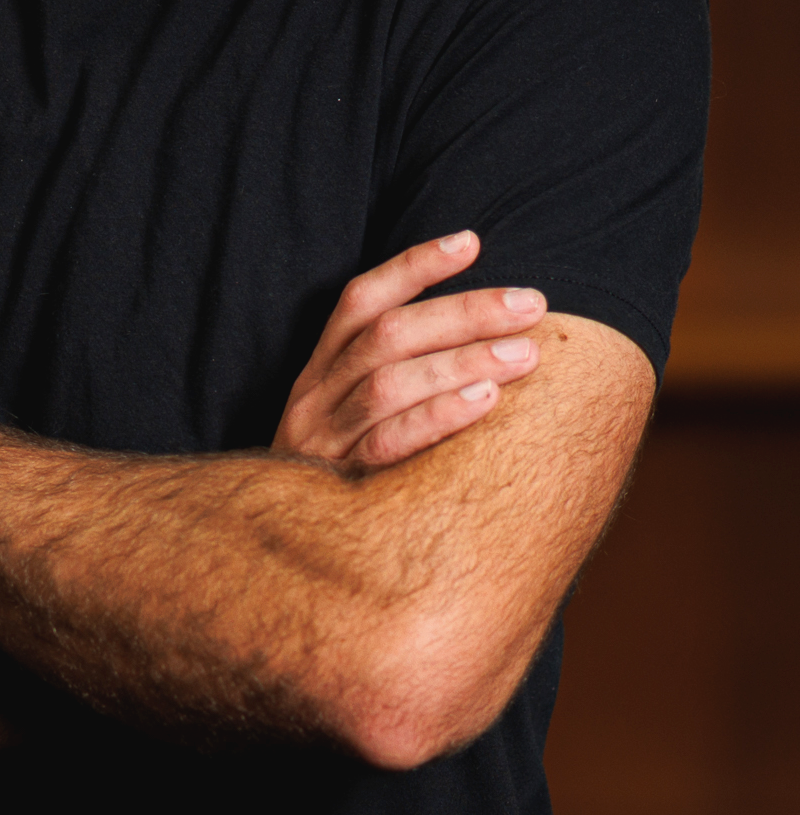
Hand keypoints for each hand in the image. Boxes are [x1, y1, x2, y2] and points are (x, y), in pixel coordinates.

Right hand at [272, 233, 543, 470]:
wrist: (283, 572)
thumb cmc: (347, 483)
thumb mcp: (353, 424)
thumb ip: (399, 379)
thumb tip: (487, 335)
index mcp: (318, 370)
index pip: (360, 299)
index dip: (414, 266)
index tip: (473, 242)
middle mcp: (314, 396)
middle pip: (387, 333)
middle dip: (464, 311)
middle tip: (530, 304)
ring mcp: (322, 442)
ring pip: (389, 380)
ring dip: (462, 358)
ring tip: (526, 353)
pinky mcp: (338, 487)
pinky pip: (389, 442)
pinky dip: (439, 414)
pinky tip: (486, 399)